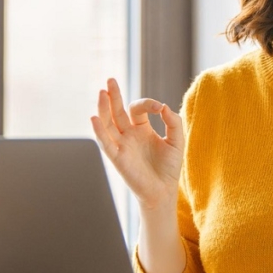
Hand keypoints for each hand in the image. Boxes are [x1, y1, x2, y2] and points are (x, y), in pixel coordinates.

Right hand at [90, 78, 183, 212]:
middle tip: (110, 80)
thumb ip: (174, 122)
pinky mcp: (117, 157)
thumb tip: (163, 107)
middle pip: (117, 111)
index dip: (148, 104)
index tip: (160, 109)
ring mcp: (121, 145)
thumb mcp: (177, 140)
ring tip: (101, 93)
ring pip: (108, 123)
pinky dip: (99, 130)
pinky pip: (105, 142)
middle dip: (114, 95)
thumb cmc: (169, 167)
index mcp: (141, 129)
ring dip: (104, 108)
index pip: (137, 108)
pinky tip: (94, 118)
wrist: (164, 191)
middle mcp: (128, 135)